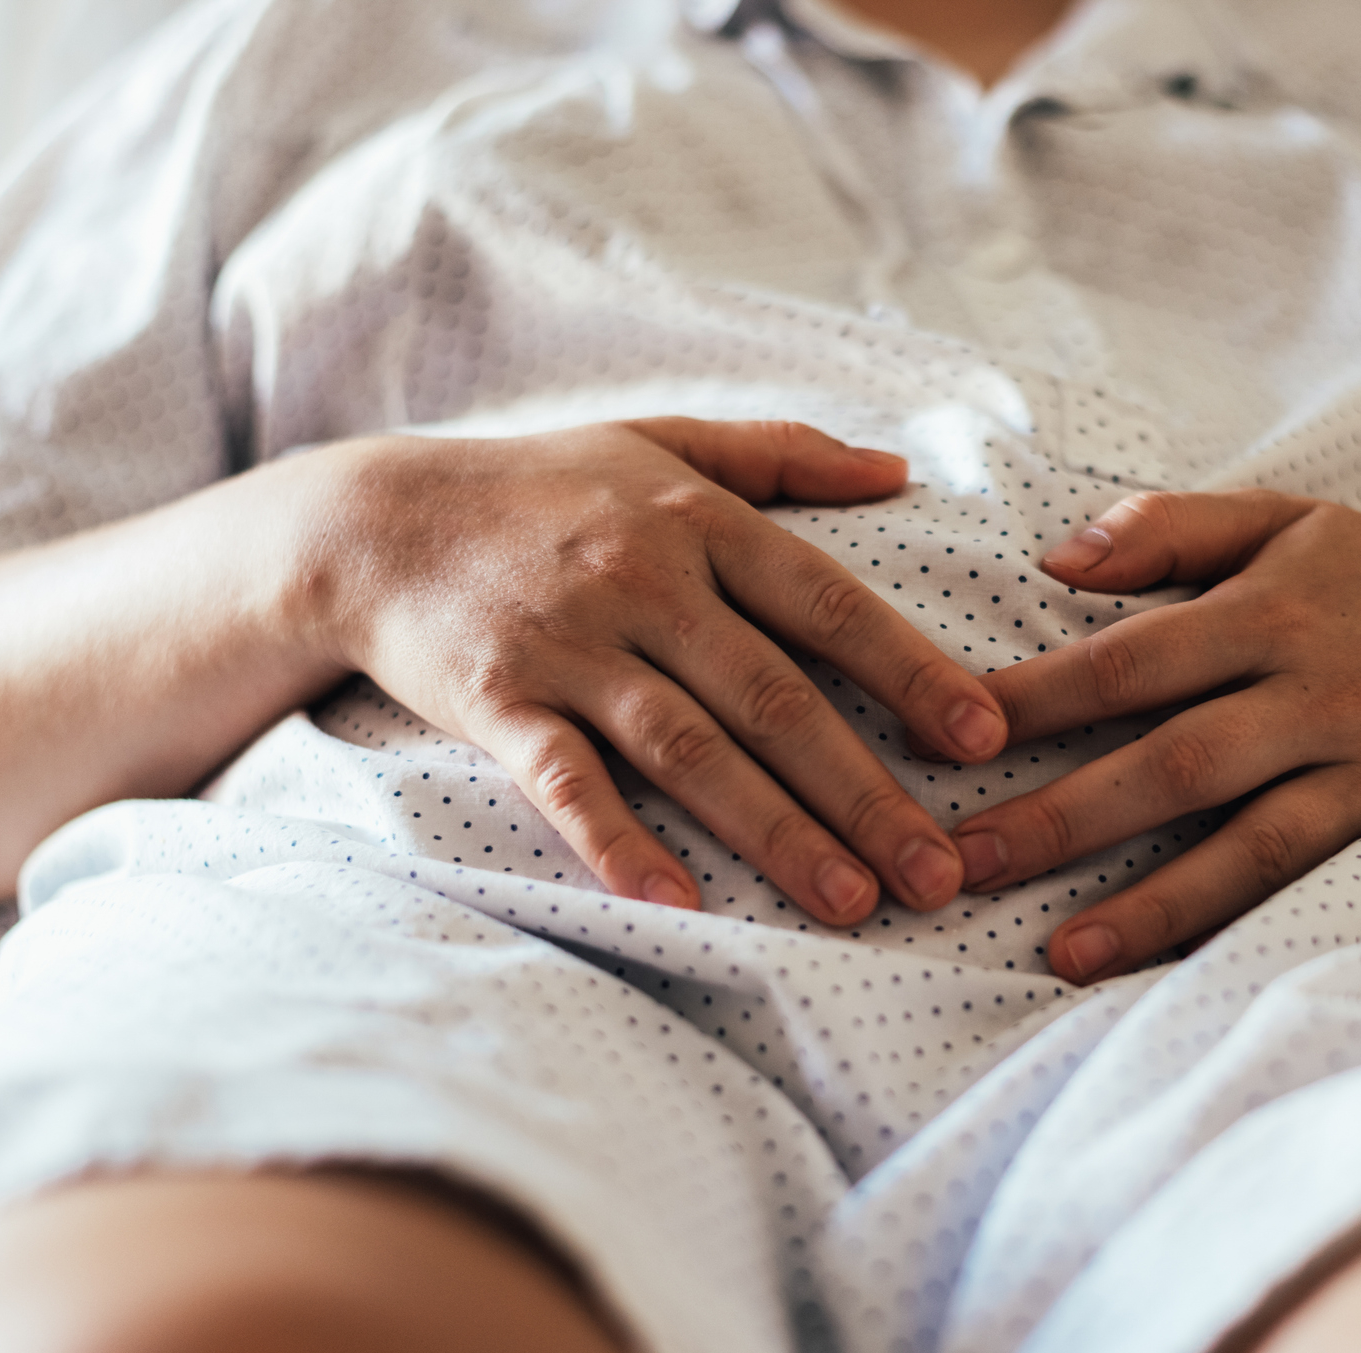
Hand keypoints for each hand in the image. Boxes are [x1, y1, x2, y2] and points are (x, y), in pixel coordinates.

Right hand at [316, 418, 1007, 923]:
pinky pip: (564, 780)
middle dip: (865, 791)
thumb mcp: (661, 440)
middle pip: (774, 697)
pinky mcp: (496, 701)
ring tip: (852, 904)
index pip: (829, 603)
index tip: (987, 739)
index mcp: (700, 519)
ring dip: (775, 831)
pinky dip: (618, 841)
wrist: (373, 520)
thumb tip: (901, 470)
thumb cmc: (541, 486)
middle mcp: (644, 580)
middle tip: (939, 874)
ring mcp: (569, 644)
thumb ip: (785, 454)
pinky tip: (679, 903)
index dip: (912, 672)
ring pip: (689, 749)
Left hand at [950, 490, 1360, 983]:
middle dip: (1064, 816)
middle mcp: (1315, 689)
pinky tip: (1155, 965)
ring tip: (1056, 952)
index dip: (1042, 697)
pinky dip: (1229, 923)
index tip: (951, 731)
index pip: (1135, 656)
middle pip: (1176, 761)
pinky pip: (1300, 883)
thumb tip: (1056, 556)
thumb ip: (1169, 529)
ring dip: (1147, 903)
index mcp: (1272, 605)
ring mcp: (1356, 766)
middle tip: (962, 860)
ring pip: (1245, 843)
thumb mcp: (1283, 517)